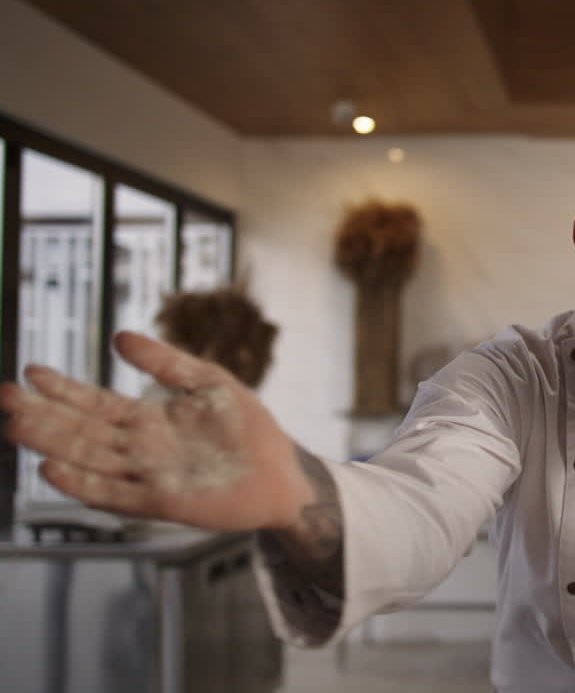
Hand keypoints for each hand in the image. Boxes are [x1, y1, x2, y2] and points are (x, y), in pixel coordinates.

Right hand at [1, 331, 308, 530]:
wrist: (282, 472)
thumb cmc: (248, 427)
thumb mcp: (209, 383)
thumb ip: (166, 362)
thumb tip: (118, 336)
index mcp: (149, 419)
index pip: (95, 403)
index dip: (63, 389)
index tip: (30, 371)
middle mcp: (140, 449)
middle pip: (82, 430)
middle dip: (43, 415)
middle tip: (4, 397)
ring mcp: (148, 476)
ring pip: (89, 459)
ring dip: (53, 444)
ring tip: (16, 426)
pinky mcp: (163, 502)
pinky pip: (114, 495)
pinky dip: (83, 484)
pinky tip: (52, 470)